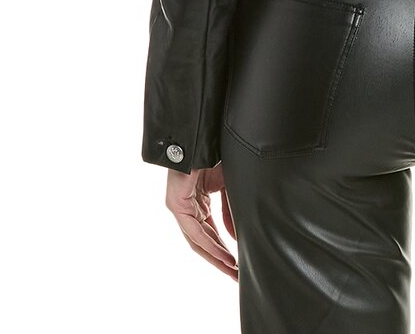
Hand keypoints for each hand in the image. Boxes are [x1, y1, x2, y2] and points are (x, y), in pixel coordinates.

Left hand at [166, 163, 238, 279]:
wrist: (203, 138)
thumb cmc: (214, 156)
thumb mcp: (227, 187)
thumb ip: (229, 213)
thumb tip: (237, 238)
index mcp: (198, 204)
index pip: (210, 235)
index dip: (224, 251)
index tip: (238, 264)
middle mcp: (187, 209)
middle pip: (203, 243)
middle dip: (220, 261)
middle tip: (235, 276)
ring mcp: (180, 208)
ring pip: (197, 241)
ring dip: (216, 257)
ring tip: (232, 269)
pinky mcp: (176, 205)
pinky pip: (195, 232)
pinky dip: (210, 245)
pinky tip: (223, 255)